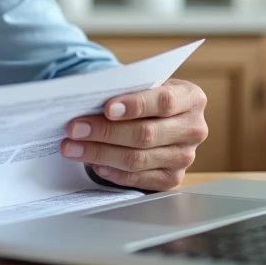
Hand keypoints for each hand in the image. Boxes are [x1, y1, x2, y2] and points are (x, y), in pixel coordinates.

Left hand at [59, 79, 207, 190]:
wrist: (159, 117)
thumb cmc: (147, 97)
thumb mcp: (144, 85)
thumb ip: (125, 90)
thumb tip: (87, 99)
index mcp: (191, 98)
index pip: (164, 102)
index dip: (135, 105)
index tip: (106, 108)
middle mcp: (193, 129)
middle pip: (146, 134)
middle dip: (105, 131)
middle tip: (74, 128)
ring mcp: (184, 157)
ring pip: (137, 159)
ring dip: (99, 153)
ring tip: (72, 147)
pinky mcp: (172, 179)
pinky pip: (138, 178)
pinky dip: (112, 171)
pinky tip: (94, 163)